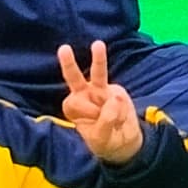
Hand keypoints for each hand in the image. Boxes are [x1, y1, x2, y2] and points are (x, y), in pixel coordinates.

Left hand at [52, 42, 147, 166]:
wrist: (124, 143)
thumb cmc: (106, 142)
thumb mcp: (101, 139)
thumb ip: (105, 121)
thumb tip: (114, 97)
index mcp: (72, 109)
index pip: (75, 104)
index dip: (89, 113)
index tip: (98, 128)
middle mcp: (83, 97)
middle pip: (74, 79)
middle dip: (68, 64)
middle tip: (63, 49)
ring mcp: (99, 92)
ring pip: (97, 74)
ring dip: (98, 59)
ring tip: (98, 45)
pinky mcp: (115, 92)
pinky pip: (117, 96)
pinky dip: (119, 104)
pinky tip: (121, 116)